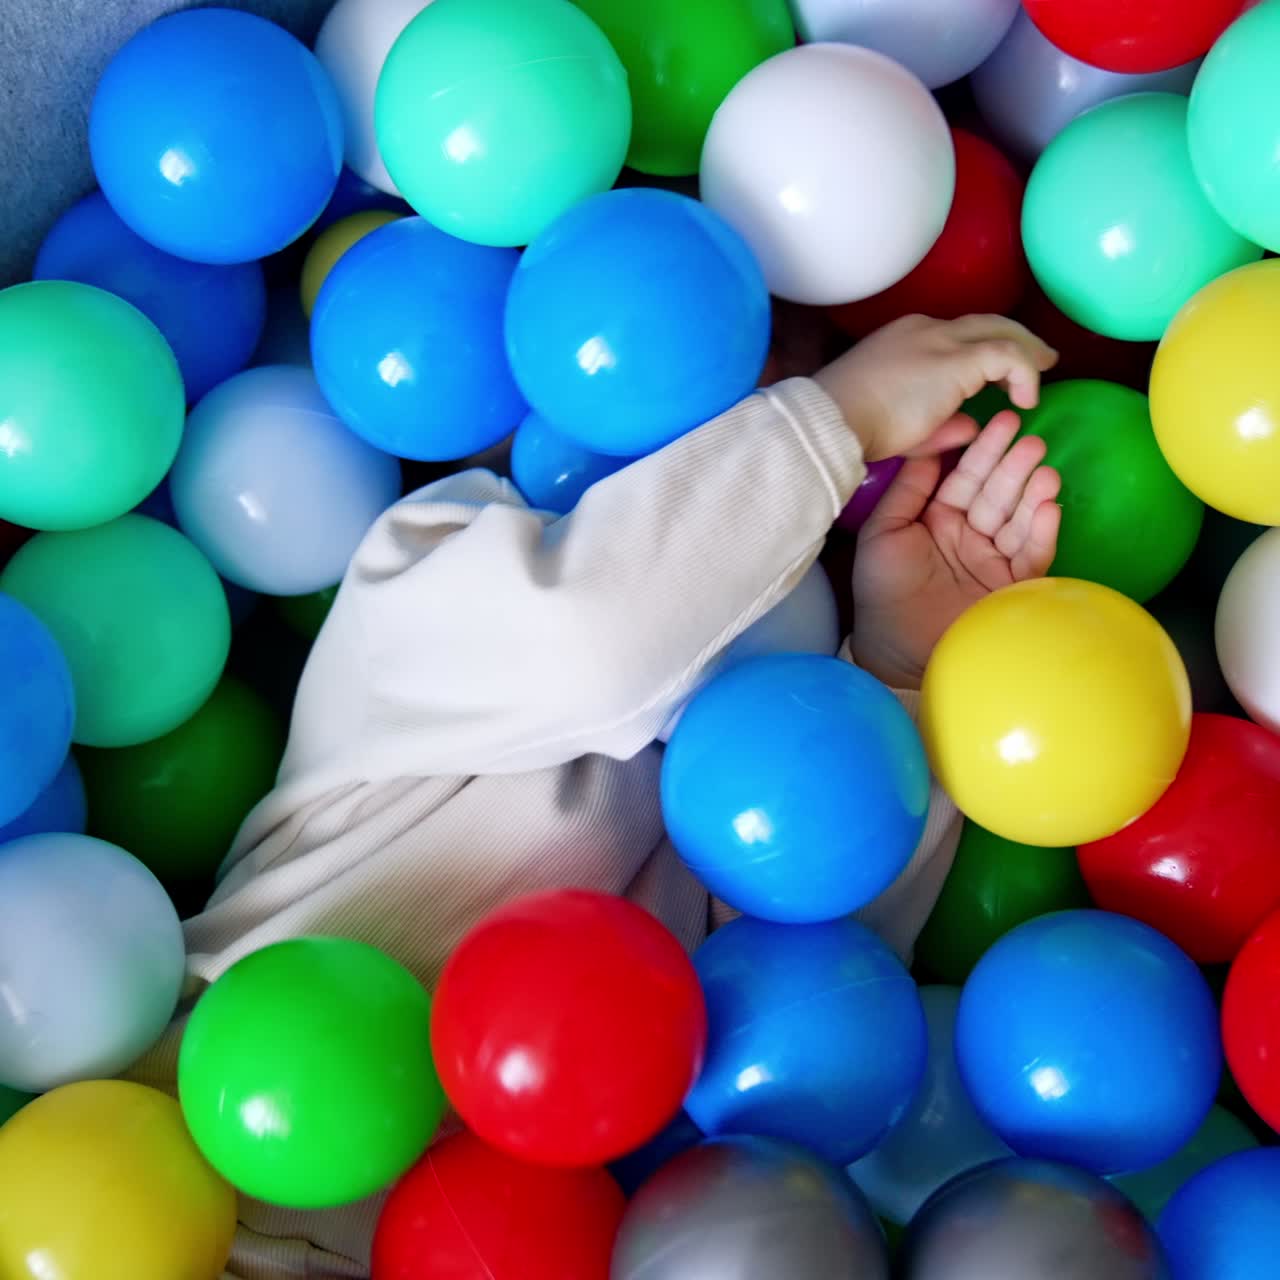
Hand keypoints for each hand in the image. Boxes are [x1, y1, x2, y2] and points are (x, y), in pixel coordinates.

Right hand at [813, 314, 1057, 461]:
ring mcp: (941, 340)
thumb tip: (970, 427)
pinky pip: (1007, 356)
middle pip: (985, 322)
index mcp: (906, 338)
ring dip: (1028, 354)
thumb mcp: (902, 424)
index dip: (984, 349)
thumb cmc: (853, 427)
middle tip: (1043, 358)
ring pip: (1002, 331)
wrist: (832, 421)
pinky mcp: (957, 360)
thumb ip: (939, 422)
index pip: (956, 334)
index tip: (1001, 374)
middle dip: (1018, 338)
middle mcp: (926, 329)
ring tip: (1044, 374)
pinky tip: (1025, 401)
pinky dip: (1024, 374)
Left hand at [851, 410, 1061, 690]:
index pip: (967, 478)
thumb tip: (929, 446)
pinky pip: (1032, 555)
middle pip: (997, 494)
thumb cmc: (881, 587)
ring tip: (1046, 471)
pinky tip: (1048, 508)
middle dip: (1014, 467)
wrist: (892, 646)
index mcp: (940, 518)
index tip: (1003, 421)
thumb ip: (908, 489)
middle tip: (1032, 440)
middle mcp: (971, 534)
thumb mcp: (885, 530)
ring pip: (1018, 520)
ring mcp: (994, 560)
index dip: (984, 451)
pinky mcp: (1013, 587)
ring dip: (1033, 495)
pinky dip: (1041, 532)